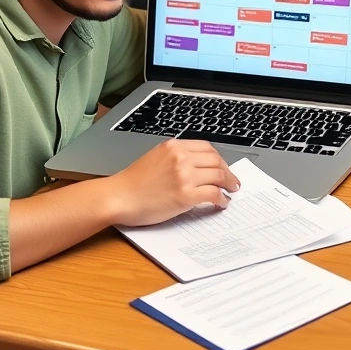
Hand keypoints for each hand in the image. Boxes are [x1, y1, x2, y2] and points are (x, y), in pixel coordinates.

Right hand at [105, 139, 240, 226]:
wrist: (118, 197)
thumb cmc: (132, 183)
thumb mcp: (155, 158)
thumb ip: (175, 158)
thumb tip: (198, 168)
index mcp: (173, 146)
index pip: (206, 148)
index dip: (218, 159)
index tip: (222, 167)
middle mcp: (180, 157)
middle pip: (215, 160)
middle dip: (227, 172)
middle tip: (232, 181)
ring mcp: (184, 175)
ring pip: (217, 176)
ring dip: (227, 184)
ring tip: (229, 191)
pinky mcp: (185, 195)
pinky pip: (213, 194)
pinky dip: (221, 199)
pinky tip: (220, 203)